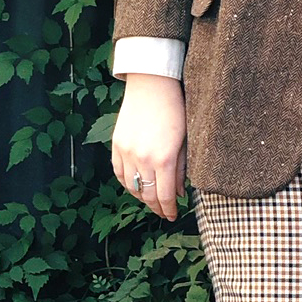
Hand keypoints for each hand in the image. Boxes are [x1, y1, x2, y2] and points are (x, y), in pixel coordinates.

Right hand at [111, 74, 187, 221]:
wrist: (152, 86)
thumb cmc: (176, 110)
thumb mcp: (185, 141)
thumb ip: (182, 169)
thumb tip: (179, 193)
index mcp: (164, 159)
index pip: (165, 196)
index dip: (168, 209)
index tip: (172, 216)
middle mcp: (143, 158)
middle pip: (147, 195)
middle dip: (156, 207)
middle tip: (163, 212)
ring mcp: (127, 152)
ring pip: (131, 186)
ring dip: (141, 197)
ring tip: (151, 199)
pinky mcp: (116, 144)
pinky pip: (119, 172)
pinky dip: (126, 182)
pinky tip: (135, 185)